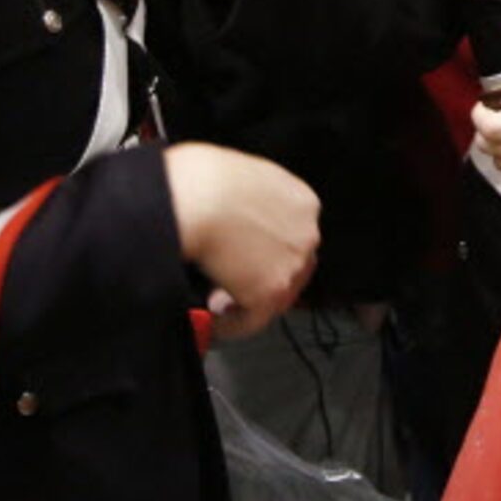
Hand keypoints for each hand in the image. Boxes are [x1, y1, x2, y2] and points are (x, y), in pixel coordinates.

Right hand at [163, 143, 319, 340]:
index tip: (250, 260)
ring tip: (217, 305)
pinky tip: (212, 320)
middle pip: (292, 267)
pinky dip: (231, 325)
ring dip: (246, 302)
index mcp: (301, 201)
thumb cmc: (201, 179)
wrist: (194, 196)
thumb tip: (231, 216)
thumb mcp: (240, 176)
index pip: (294, 235)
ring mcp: (292, 263)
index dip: (268, 252)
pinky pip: (252, 320)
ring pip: (275, 295)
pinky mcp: (271, 290)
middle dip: (261, 279)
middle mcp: (306, 233)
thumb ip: (249, 199)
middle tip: (233, 286)